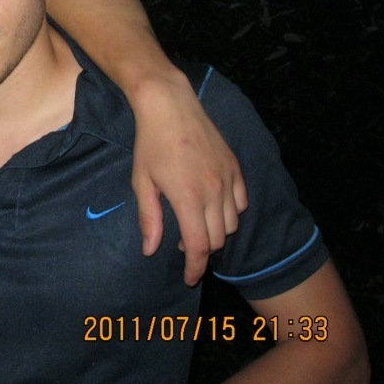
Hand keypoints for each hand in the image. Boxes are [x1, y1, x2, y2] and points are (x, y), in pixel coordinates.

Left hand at [129, 69, 247, 284]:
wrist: (170, 105)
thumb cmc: (150, 143)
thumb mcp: (142, 182)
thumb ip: (149, 219)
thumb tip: (150, 250)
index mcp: (188, 199)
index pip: (199, 247)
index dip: (195, 268)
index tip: (189, 278)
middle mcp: (214, 192)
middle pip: (218, 239)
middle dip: (202, 250)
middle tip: (183, 245)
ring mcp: (228, 179)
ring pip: (232, 223)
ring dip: (216, 232)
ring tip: (195, 224)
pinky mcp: (235, 167)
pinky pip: (241, 202)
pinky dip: (230, 212)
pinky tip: (213, 206)